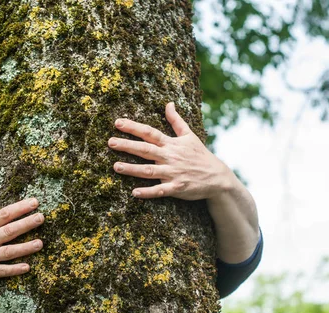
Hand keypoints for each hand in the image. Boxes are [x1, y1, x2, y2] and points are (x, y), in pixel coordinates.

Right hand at [0, 186, 43, 286]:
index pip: (3, 215)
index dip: (19, 208)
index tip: (34, 202)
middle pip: (8, 231)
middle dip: (26, 224)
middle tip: (41, 218)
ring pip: (7, 251)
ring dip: (24, 248)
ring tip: (40, 243)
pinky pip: (1, 271)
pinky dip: (13, 269)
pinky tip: (27, 267)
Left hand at [108, 102, 235, 200]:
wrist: (218, 177)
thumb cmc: (200, 155)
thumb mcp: (189, 135)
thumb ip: (176, 121)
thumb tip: (168, 103)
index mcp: (171, 144)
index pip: (149, 132)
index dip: (133, 127)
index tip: (117, 122)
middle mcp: (170, 157)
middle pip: (146, 149)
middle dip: (127, 145)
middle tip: (110, 142)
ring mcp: (173, 173)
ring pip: (149, 170)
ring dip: (132, 169)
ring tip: (115, 166)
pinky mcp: (176, 188)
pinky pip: (160, 190)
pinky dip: (148, 192)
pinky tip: (134, 192)